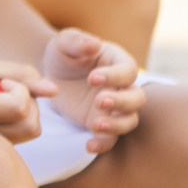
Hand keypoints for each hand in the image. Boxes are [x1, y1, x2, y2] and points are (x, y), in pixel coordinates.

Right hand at [0, 59, 55, 141]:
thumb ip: (21, 73)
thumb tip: (55, 90)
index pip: (20, 107)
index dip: (19, 88)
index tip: (1, 80)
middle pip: (32, 126)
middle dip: (30, 102)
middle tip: (8, 88)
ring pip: (31, 132)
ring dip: (26, 111)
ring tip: (2, 97)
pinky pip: (22, 135)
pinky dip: (19, 119)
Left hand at [43, 27, 145, 151]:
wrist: (50, 74)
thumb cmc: (63, 53)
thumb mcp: (64, 42)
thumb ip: (78, 41)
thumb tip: (94, 44)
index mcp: (118, 63)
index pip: (128, 71)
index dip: (114, 76)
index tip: (92, 78)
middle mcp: (122, 87)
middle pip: (137, 98)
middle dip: (121, 102)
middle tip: (99, 101)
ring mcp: (114, 108)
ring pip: (129, 121)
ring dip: (116, 125)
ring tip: (95, 125)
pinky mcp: (101, 124)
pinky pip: (110, 139)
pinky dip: (103, 145)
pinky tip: (88, 146)